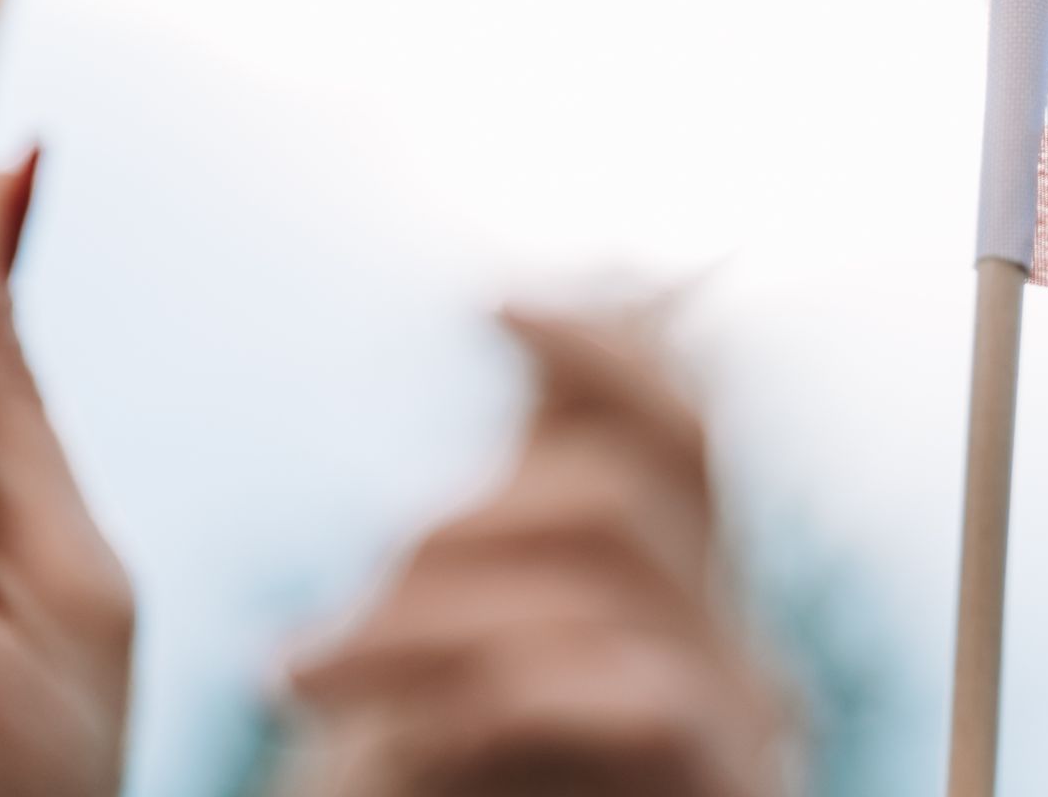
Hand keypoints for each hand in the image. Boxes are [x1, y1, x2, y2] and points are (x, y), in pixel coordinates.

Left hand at [277, 305, 794, 796]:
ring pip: (605, 572)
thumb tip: (523, 299)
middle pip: (630, 483)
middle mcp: (724, 638)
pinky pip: (641, 695)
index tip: (491, 304)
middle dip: (449, 540)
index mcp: (663, 596)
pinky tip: (412, 745)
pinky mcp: (734, 776)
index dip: (605, 349)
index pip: (675, 430)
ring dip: (426, 627)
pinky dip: (505, 702)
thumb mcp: (433, 653)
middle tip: (304, 657)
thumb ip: (491, 525)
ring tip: (309, 692)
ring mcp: (742, 709)